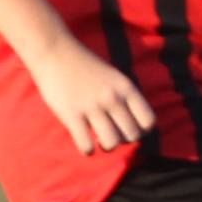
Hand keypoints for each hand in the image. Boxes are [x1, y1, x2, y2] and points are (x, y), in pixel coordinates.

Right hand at [21, 33, 155, 155]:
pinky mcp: (71, 115)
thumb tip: (132, 121)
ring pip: (111, 143)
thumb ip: (123, 95)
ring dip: (106, 146)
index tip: (130, 130)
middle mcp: (112, 98)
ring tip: (99, 141)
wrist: (54, 51)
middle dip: (124, 140)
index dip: (142, 130)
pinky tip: (85, 145)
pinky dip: (87, 150)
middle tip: (113, 135)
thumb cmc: (84, 64)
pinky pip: (86, 144)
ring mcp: (92, 107)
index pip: (148, 120)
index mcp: (126, 87)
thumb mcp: (113, 76)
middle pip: (132, 135)